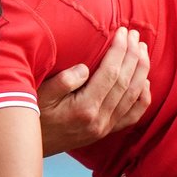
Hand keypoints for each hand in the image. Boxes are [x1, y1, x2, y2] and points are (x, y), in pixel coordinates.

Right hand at [37, 26, 149, 156]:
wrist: (31, 144)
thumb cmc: (32, 114)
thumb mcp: (39, 94)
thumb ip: (63, 81)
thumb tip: (85, 69)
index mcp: (84, 108)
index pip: (110, 74)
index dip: (119, 50)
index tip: (123, 32)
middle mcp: (100, 119)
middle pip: (126, 82)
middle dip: (133, 55)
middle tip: (136, 34)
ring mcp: (105, 127)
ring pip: (133, 96)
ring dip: (141, 71)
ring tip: (143, 50)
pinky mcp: (105, 132)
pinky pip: (133, 115)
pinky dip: (143, 97)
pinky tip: (145, 82)